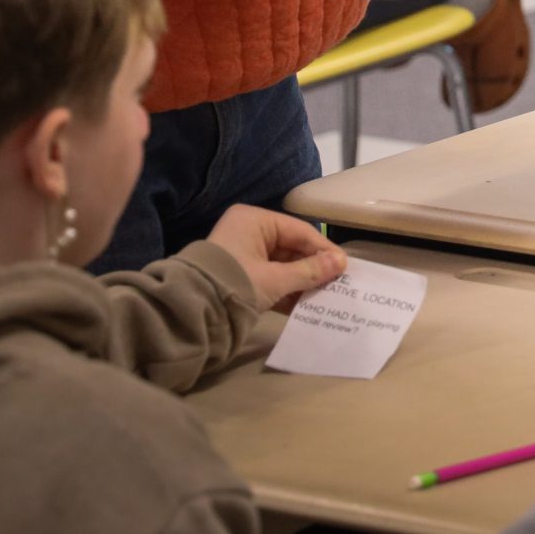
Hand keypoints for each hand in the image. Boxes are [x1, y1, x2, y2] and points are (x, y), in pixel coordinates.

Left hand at [206, 206, 345, 312]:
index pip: (299, 231)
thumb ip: (310, 271)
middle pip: (291, 248)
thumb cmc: (236, 283)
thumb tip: (341, 263)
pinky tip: (302, 304)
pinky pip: (269, 279)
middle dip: (312, 268)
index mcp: (254, 221)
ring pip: (281, 266)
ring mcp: (241, 255)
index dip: (323, 250)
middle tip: (336, 284)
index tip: (344, 268)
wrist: (190, 313)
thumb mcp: (275, 279)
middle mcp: (247, 232)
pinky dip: (285, 290)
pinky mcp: (237, 276)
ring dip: (300, 282)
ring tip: (323, 296)